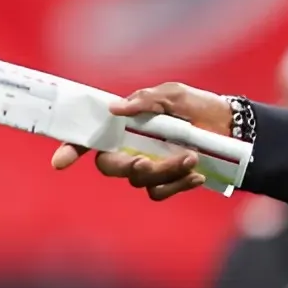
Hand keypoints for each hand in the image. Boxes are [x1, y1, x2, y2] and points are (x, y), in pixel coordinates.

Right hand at [50, 83, 233, 200]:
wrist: (228, 126)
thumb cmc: (196, 106)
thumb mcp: (173, 94)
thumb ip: (145, 101)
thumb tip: (115, 108)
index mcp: (123, 126)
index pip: (89, 138)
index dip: (71, 149)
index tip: (59, 162)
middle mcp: (129, 148)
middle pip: (111, 167)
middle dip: (128, 167)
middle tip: (146, 162)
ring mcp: (146, 167)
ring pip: (139, 181)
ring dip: (165, 172)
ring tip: (192, 157)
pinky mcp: (165, 182)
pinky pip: (159, 192)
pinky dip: (178, 185)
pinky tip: (197, 175)